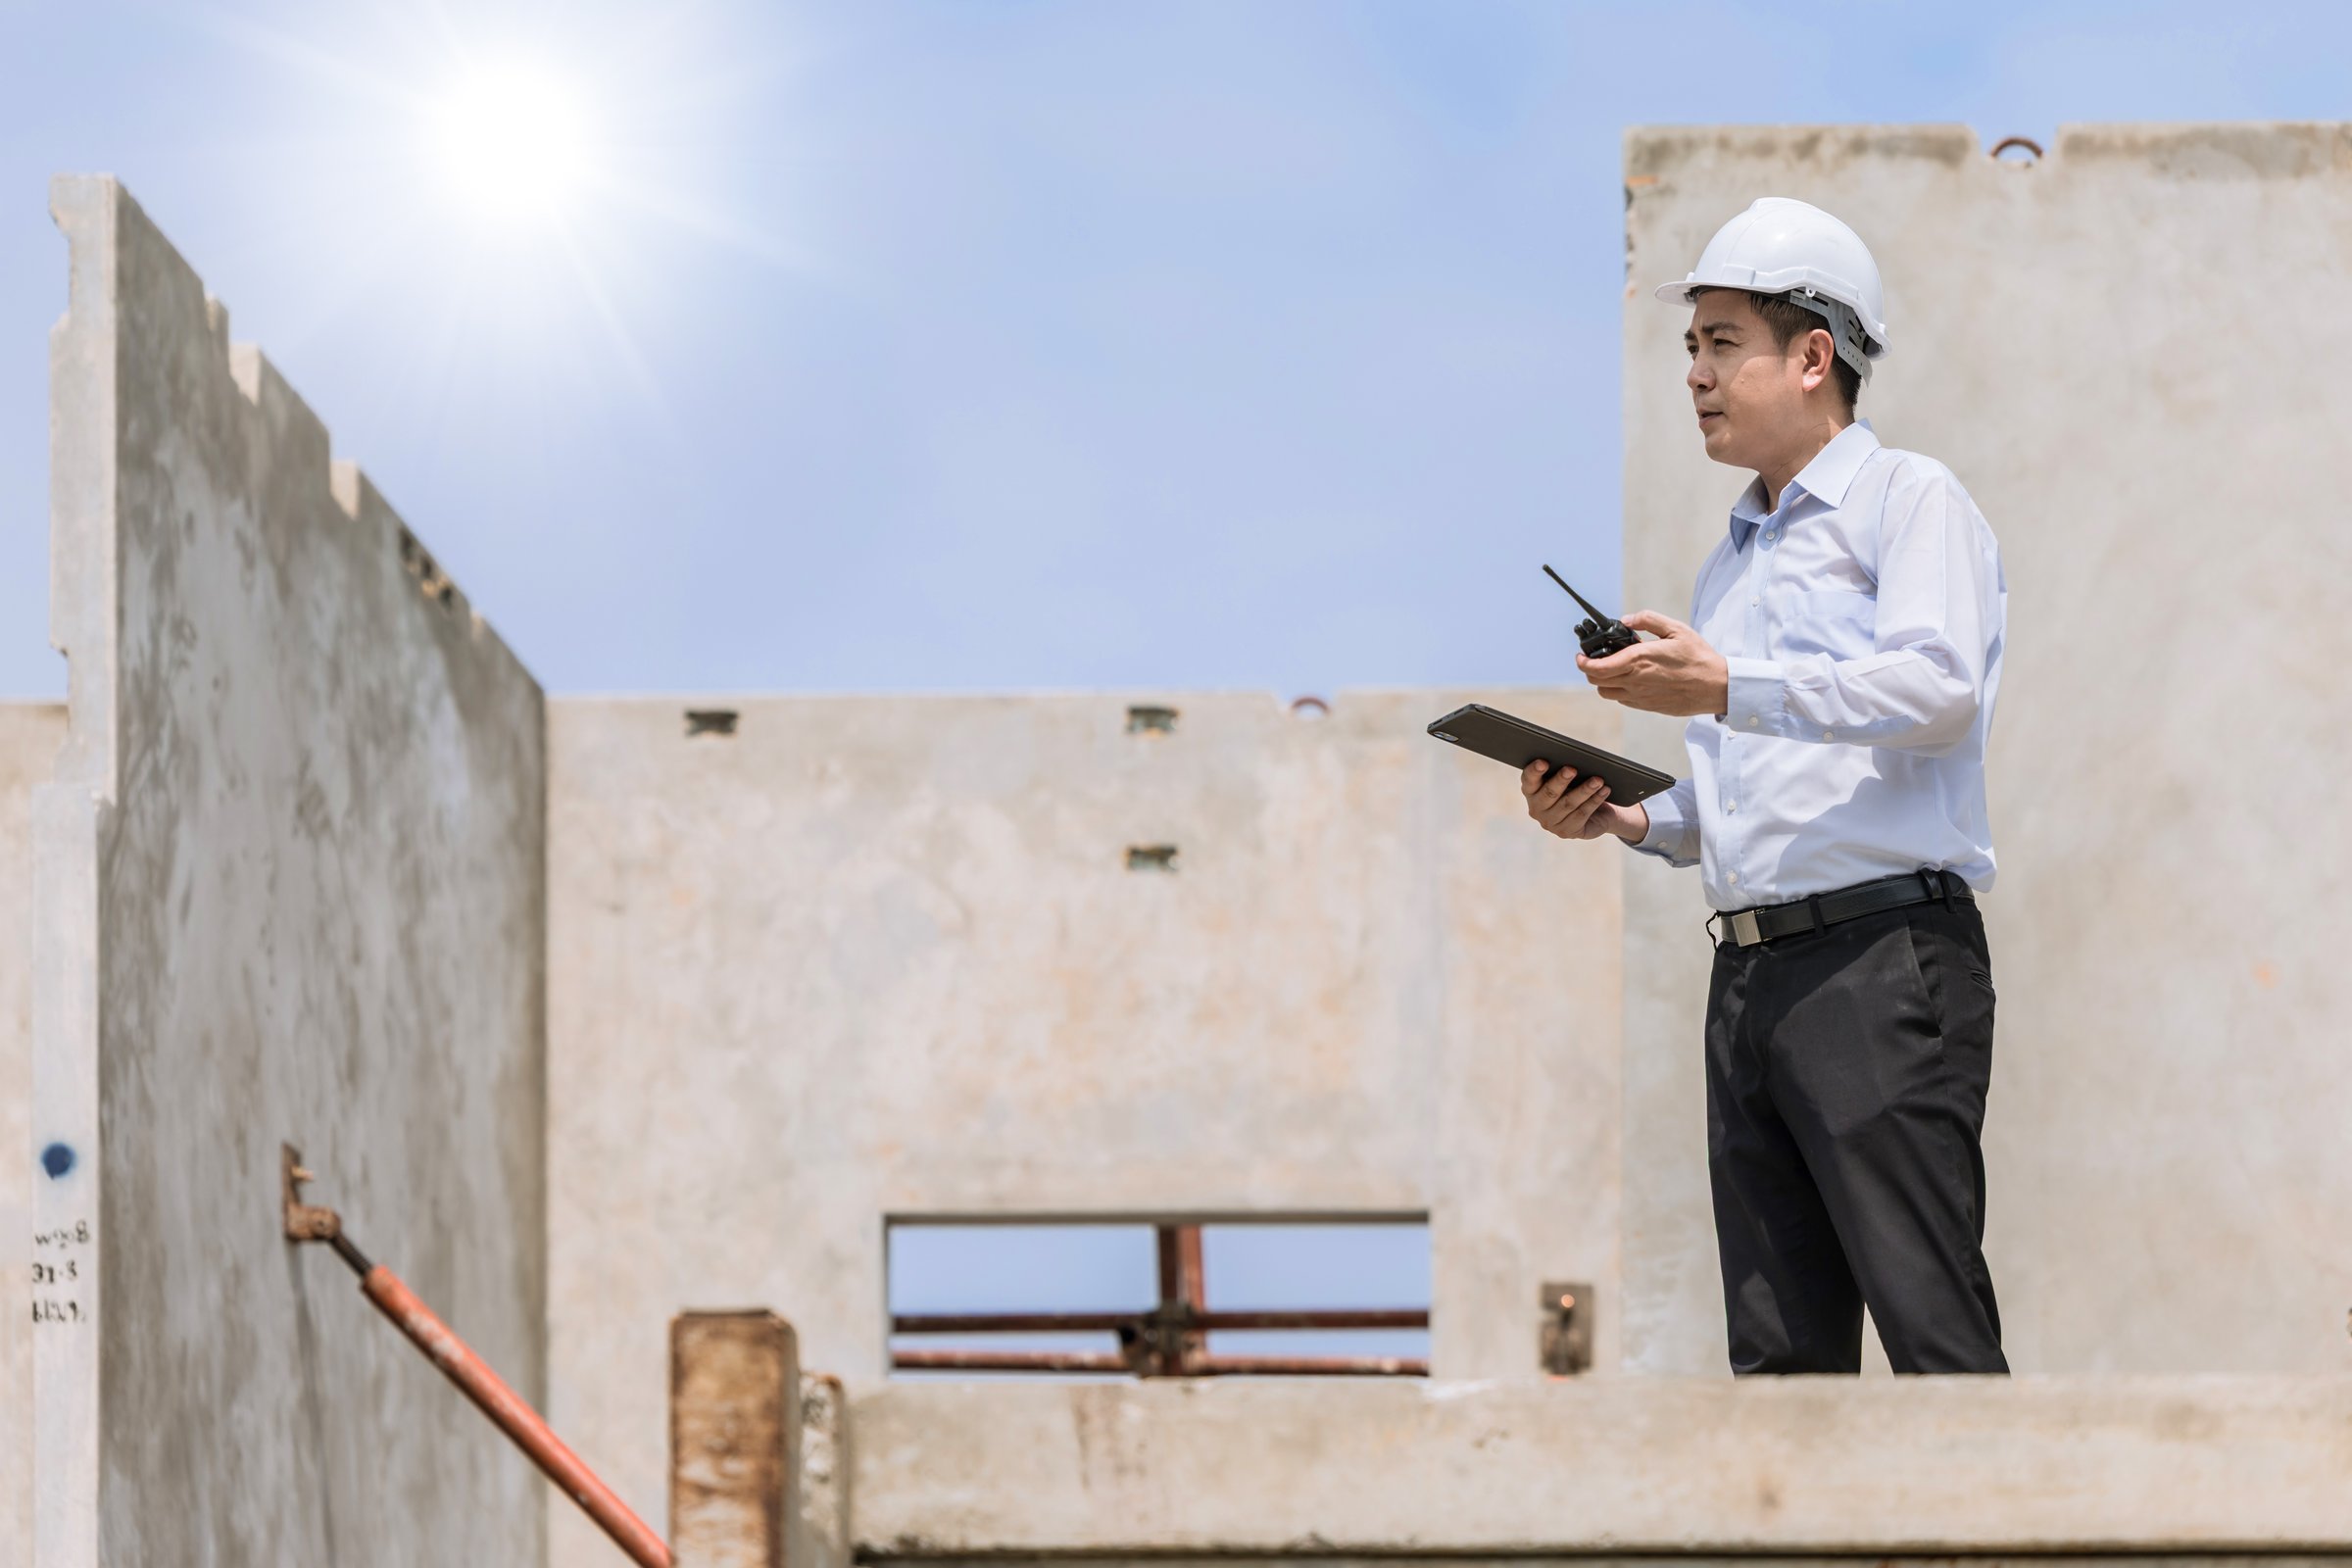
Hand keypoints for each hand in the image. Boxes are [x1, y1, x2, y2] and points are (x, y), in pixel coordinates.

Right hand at [1521, 761, 1648, 842]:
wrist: (1595, 814)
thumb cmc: (1577, 788)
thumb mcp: (1567, 780)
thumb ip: (1563, 771)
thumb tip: (1573, 760)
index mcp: (1531, 791)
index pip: (1528, 780)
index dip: (1534, 771)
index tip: (1544, 762)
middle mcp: (1536, 809)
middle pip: (1549, 793)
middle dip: (1561, 780)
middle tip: (1572, 769)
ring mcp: (1550, 823)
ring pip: (1569, 804)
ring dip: (1585, 790)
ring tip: (1598, 780)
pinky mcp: (1566, 832)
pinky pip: (1581, 814)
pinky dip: (1594, 801)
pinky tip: (1604, 790)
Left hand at [1577, 611, 1728, 716]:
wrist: (1715, 686)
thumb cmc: (1698, 657)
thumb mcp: (1676, 629)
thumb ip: (1648, 620)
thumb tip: (1627, 620)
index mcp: (1640, 660)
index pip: (1598, 667)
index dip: (1583, 662)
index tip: (1580, 656)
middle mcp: (1636, 680)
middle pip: (1596, 681)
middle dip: (1589, 669)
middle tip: (1594, 659)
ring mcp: (1640, 696)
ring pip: (1606, 693)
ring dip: (1602, 681)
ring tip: (1611, 669)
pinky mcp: (1647, 706)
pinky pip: (1622, 700)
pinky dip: (1618, 690)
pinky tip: (1629, 679)